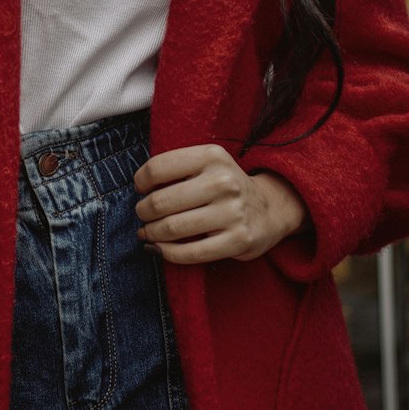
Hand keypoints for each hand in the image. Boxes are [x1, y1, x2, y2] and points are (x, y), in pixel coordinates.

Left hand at [133, 145, 307, 264]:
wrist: (269, 207)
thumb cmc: (225, 185)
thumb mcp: (207, 164)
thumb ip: (177, 168)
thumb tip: (139, 188)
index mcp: (212, 156)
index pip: (159, 167)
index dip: (141, 180)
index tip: (140, 189)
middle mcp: (223, 182)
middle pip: (162, 201)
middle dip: (143, 211)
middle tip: (142, 215)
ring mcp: (233, 212)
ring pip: (173, 228)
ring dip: (152, 233)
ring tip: (148, 232)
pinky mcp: (238, 240)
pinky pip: (191, 253)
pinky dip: (168, 253)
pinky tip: (160, 249)